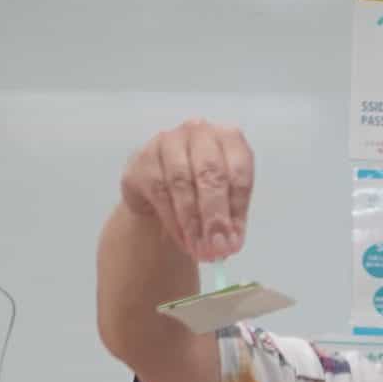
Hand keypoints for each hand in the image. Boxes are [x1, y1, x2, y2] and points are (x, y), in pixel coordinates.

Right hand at [120, 119, 254, 263]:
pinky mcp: (143, 159)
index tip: (233, 242)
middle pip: (210, 173)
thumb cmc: (200, 191)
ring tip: (198, 250)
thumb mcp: (224, 203)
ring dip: (191, 222)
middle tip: (216, 248)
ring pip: (181, 183)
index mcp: (229, 138)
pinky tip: (181, 239)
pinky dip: (172, 220)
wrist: (158, 191)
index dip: (237, 210)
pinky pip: (159, 192)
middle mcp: (199, 132)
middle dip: (214, 216)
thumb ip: (230, 221)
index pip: (239, 171)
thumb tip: (229, 245)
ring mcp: (168, 141)